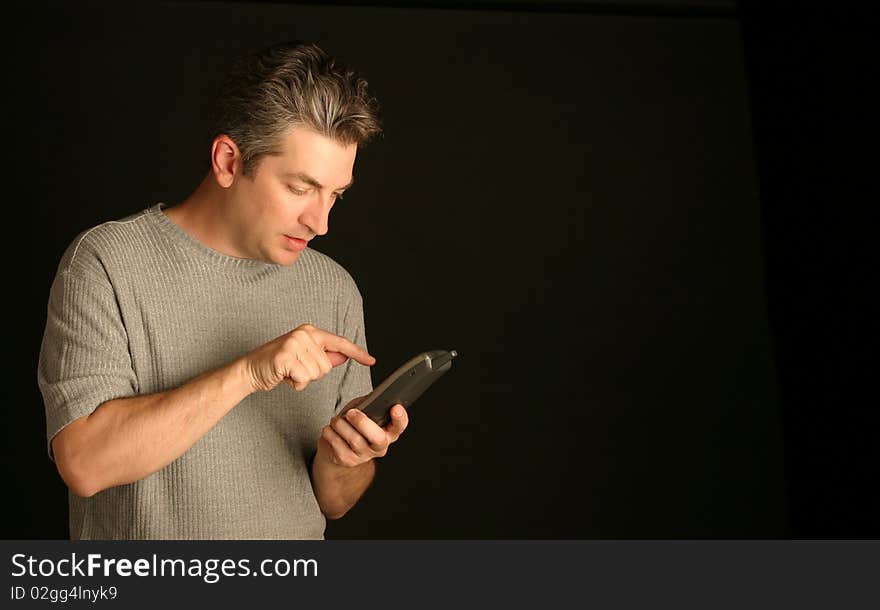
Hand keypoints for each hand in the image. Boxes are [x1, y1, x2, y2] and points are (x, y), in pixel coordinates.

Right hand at [244, 323, 374, 391]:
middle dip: (313, 374)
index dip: (357, 353)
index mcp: (310, 332)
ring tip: (289, 372)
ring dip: (303, 379)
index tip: (371, 360)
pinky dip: (296, 383)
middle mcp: (304, 334)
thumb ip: (324, 356)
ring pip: (317, 373)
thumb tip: (343, 356)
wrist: (250, 370)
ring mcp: (294, 343)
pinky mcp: (286, 356)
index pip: (339, 342)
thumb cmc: (278, 365)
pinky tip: (285, 377)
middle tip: (295, 369)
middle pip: (327, 366)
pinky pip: (304, 378)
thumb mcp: (303, 358)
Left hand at [317, 400, 408, 467]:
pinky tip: (330, 430)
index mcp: (388, 432)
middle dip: (363, 422)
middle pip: (378, 437)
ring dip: (341, 425)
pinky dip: (330, 433)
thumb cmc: (352, 425)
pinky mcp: (348, 460)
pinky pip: (338, 444)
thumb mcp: (363, 411)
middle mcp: (379, 446)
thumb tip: (371, 397)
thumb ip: (369, 404)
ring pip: (354, 439)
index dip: (400, 418)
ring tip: (336, 420)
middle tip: (351, 413)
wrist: (336, 449)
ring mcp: (364, 456)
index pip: (400, 426)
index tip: (396, 408)